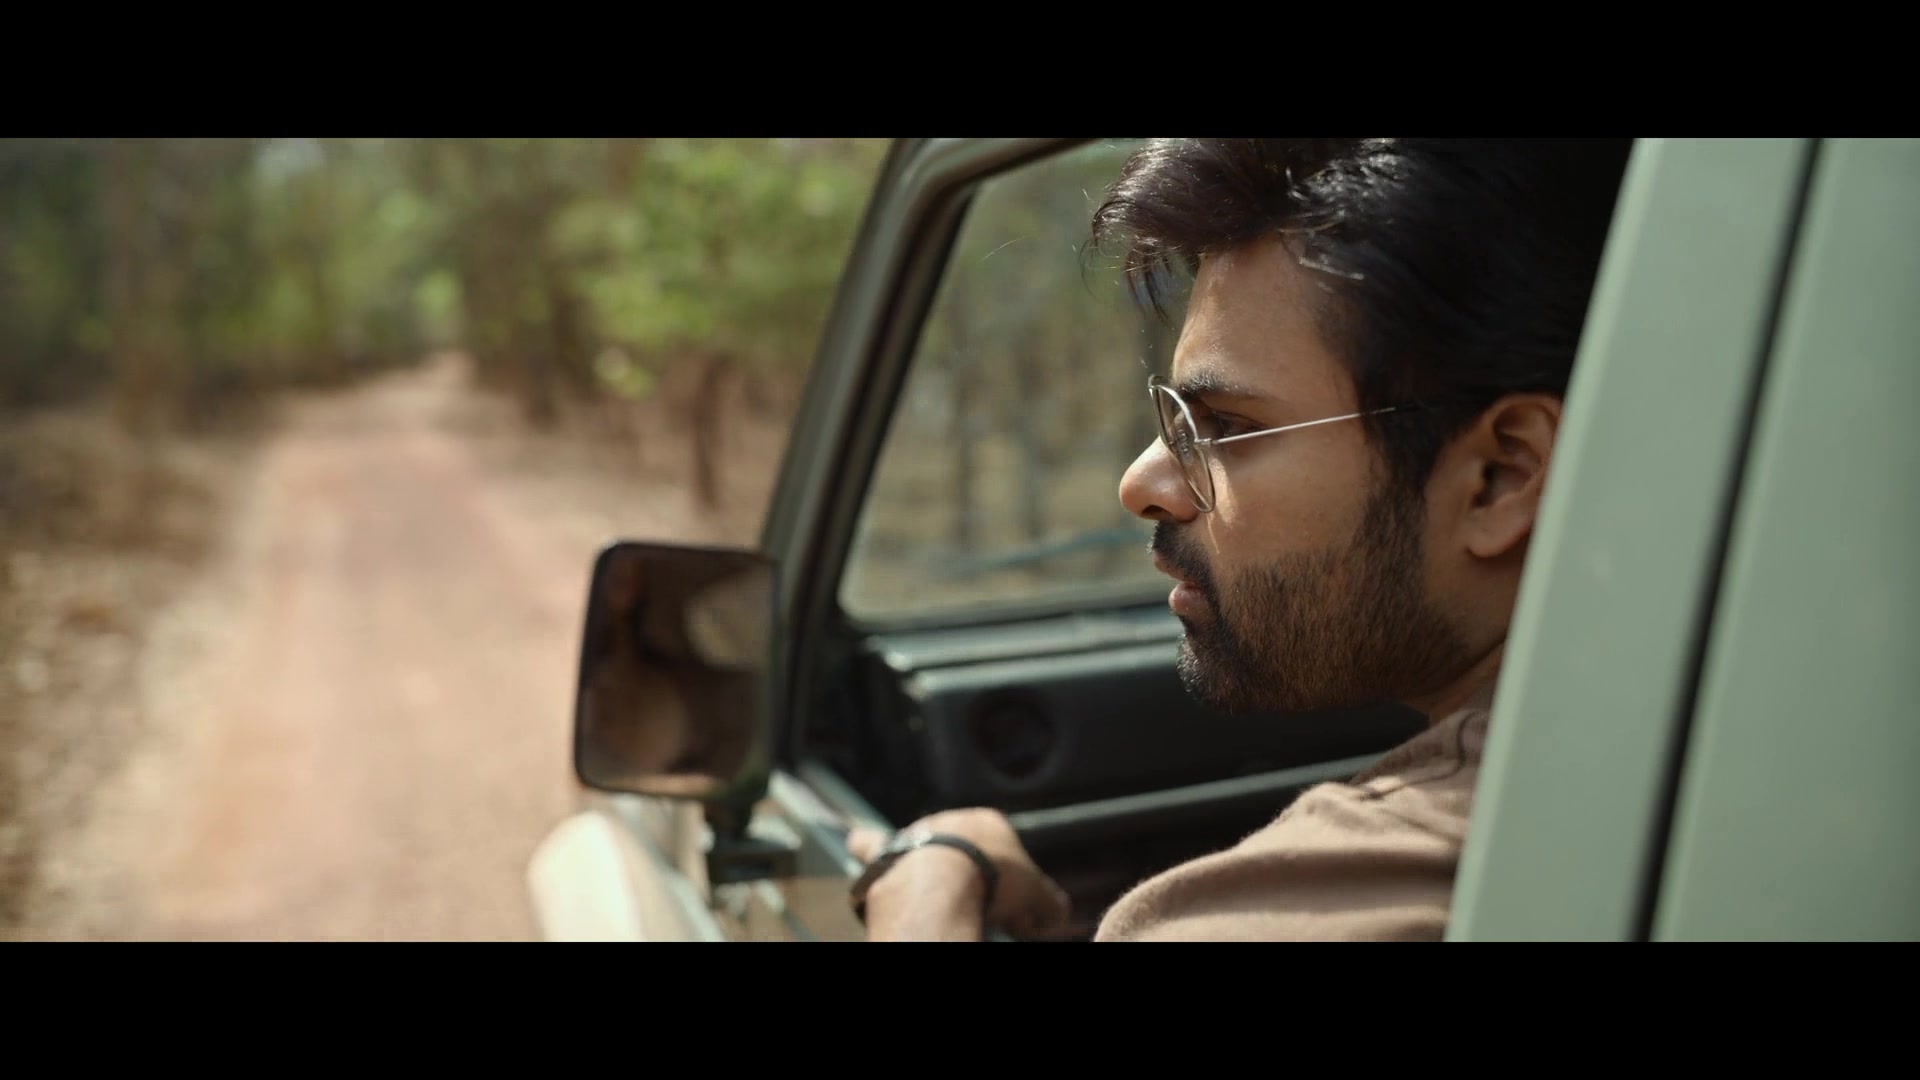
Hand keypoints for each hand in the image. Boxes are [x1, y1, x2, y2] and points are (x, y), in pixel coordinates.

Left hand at [848, 807, 1073, 939]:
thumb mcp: (1038, 898)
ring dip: (928, 872)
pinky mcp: (884, 855)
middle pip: (966, 855)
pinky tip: (858, 847)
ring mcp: (914, 835)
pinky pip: (870, 845)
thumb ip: (1050, 905)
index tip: (1014, 919)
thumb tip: (1056, 917)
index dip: (1014, 890)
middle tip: (979, 914)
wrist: (937, 887)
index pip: (1007, 855)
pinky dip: (866, 846)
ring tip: (938, 904)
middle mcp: (949, 819)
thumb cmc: (993, 883)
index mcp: (988, 821)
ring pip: (923, 850)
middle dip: (973, 882)